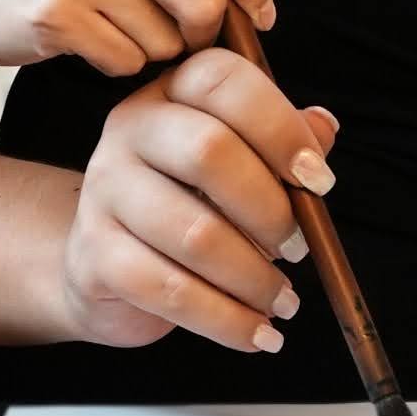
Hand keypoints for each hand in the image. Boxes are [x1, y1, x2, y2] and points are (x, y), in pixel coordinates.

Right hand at [0, 0, 274, 72]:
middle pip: (205, 5)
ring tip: (115, 29)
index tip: (258, 14)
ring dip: (151, 50)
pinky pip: (124, 61)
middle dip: (200, 35)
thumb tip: (255, 3)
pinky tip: (90, 43)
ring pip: (165, 41)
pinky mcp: (54, 13)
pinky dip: (116, 64)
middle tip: (177, 37)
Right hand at [58, 50, 345, 352]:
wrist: (108, 265)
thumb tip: (322, 130)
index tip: (319, 180)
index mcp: (171, 91)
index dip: (279, 126)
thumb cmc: (190, 203)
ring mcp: (103, 190)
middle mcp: (129, 128)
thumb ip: (280, 142)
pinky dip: (225, 320)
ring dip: (254, 277)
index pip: (223, 81)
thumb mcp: (238, 162)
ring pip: (193, 233)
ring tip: (285, 300)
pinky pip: (169, 291)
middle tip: (299, 248)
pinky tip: (257, 334)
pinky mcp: (93, 255)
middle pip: (209, 151)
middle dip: (270, 209)